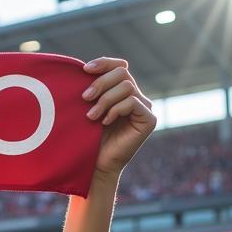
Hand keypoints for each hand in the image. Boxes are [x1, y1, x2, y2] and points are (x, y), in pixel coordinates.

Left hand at [82, 58, 155, 178]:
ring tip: (91, 117)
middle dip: (101, 83)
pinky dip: (116, 109)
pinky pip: (132, 102)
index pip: (119, 66)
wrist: (95, 167)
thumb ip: (92, 90)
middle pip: (122, 72)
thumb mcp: (87, 110)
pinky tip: (105, 122)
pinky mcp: (148, 120)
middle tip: (85, 98)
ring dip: (105, 100)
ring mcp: (144, 107)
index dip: (104, 63)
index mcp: (121, 92)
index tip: (85, 70)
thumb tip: (83, 68)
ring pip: (127, 86)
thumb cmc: (87, 140)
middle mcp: (135, 96)